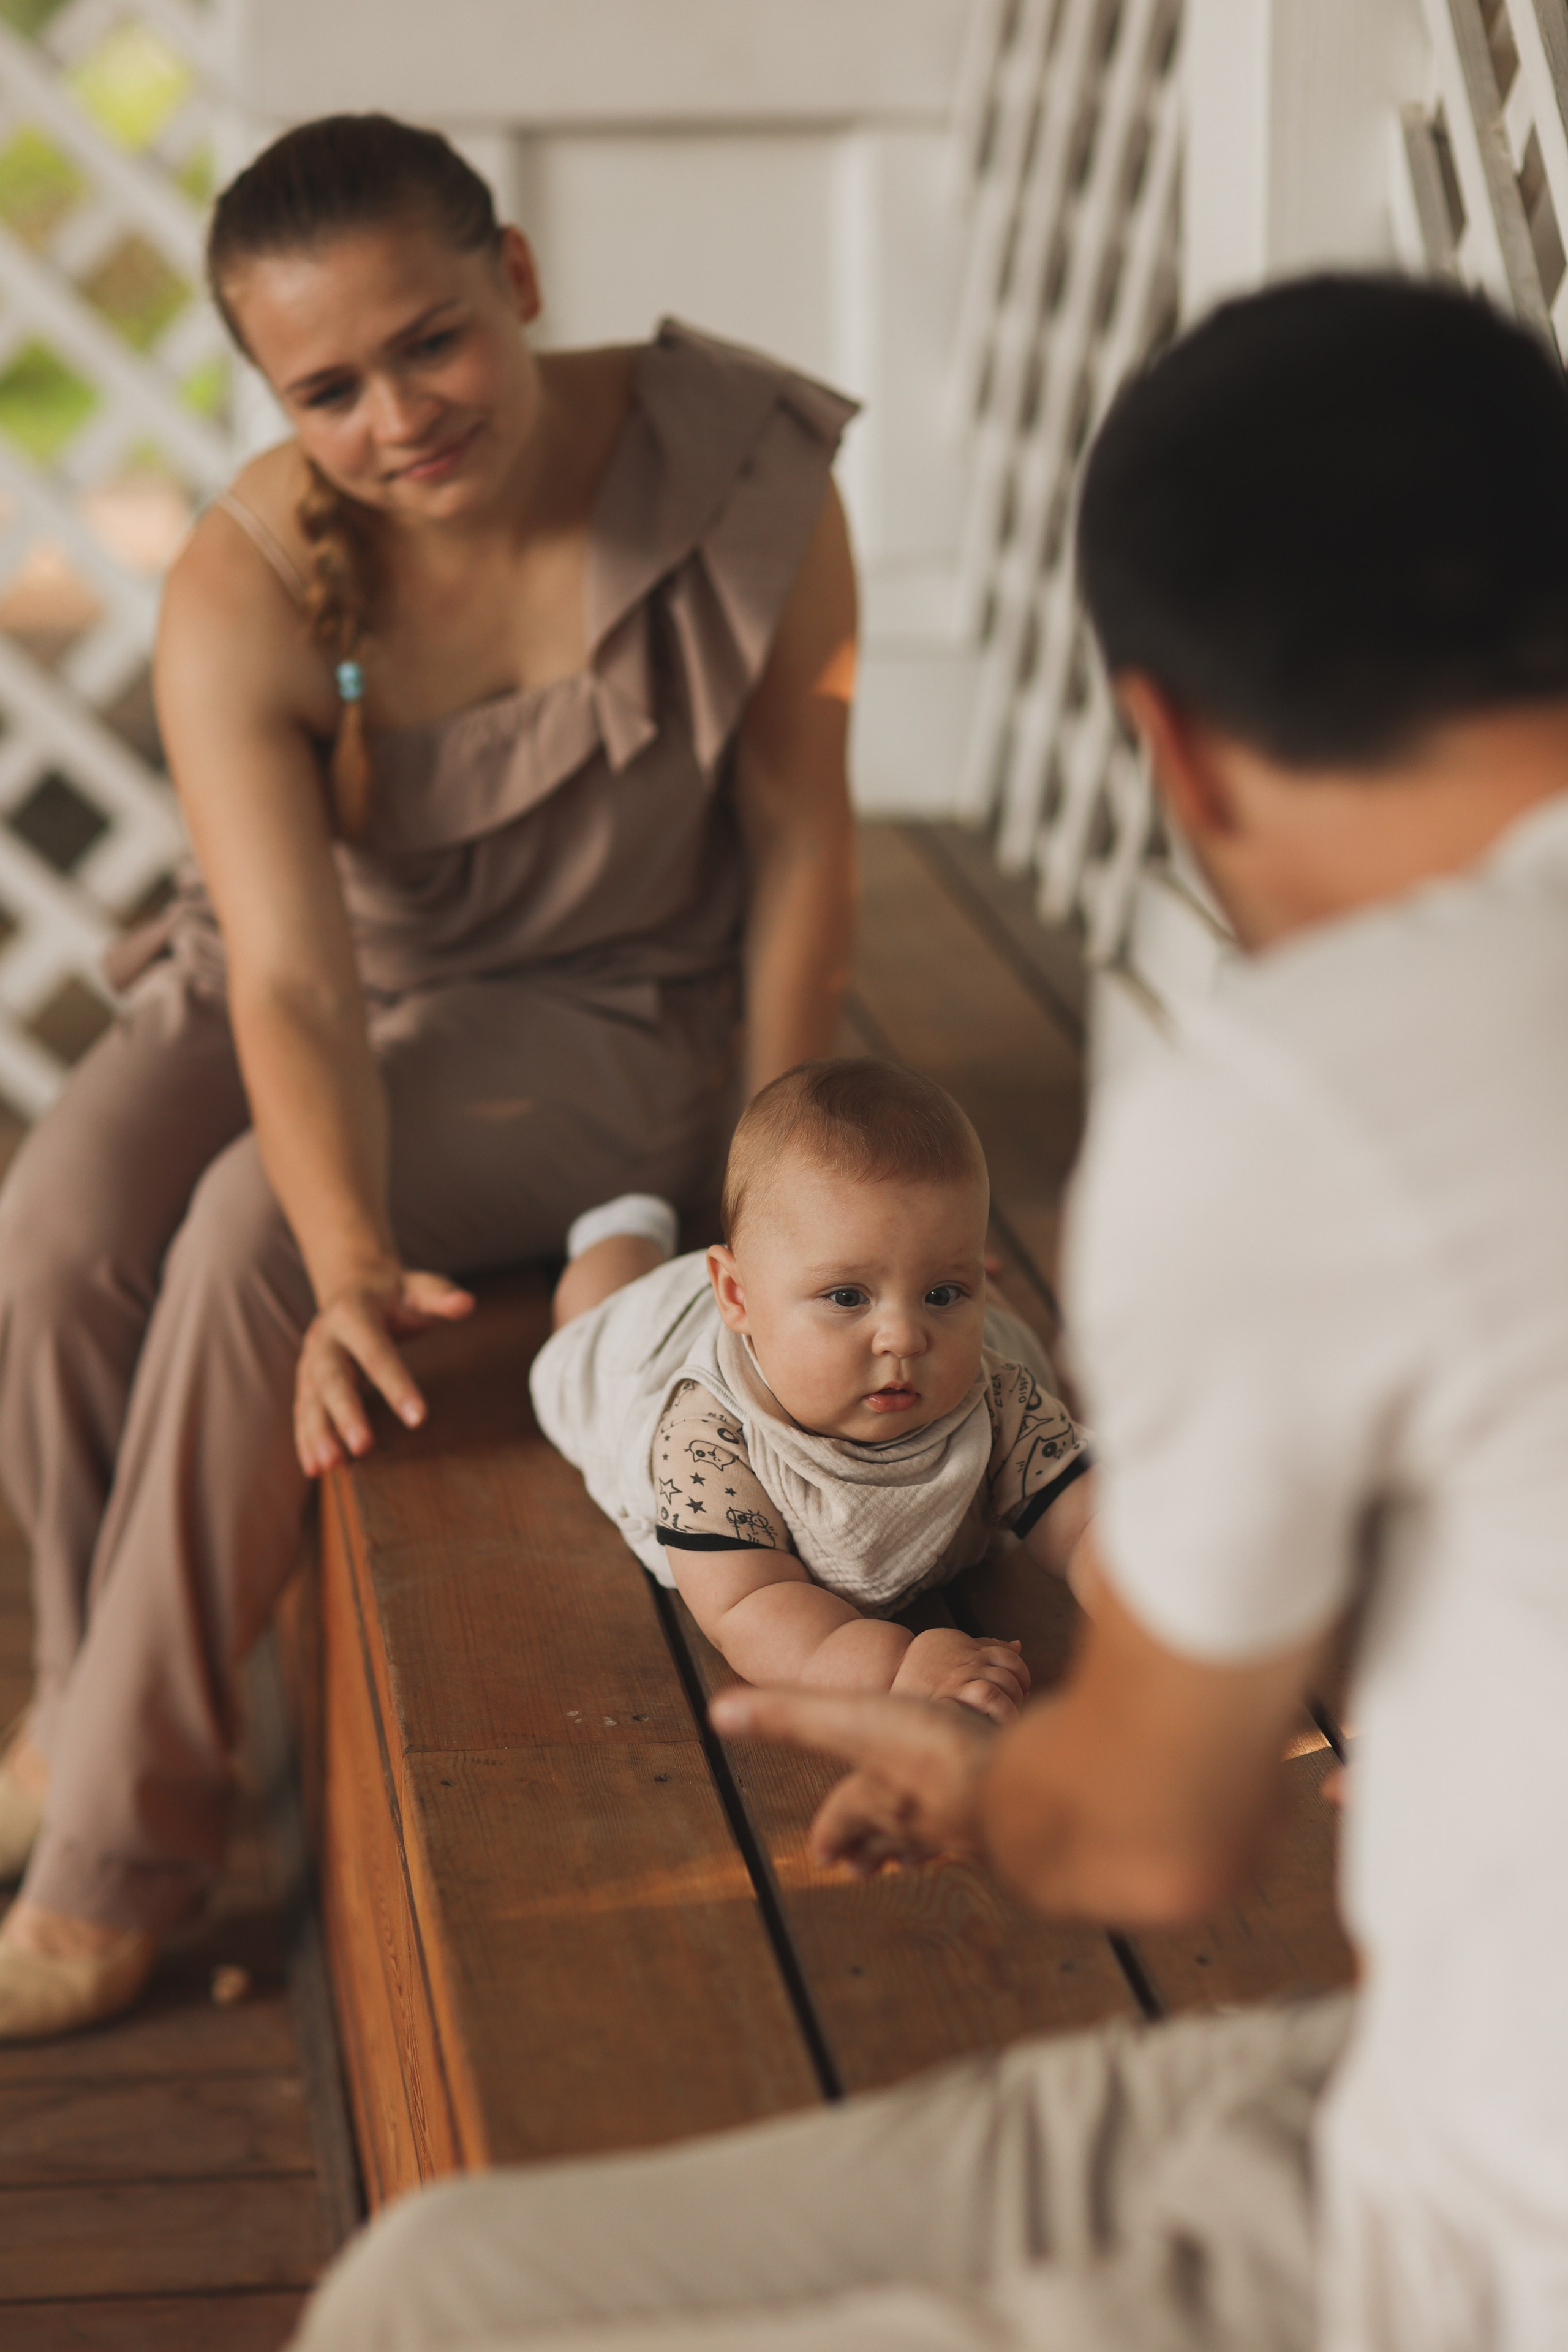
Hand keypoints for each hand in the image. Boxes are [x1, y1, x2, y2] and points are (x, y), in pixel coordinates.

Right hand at [294, 1267, 474, 1475]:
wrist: (353, 1289)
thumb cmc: (396, 1295)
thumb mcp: (418, 1288)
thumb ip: (439, 1296)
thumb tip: (466, 1302)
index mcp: (352, 1313)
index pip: (376, 1352)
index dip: (396, 1384)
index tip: (419, 1417)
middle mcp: (324, 1338)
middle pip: (333, 1378)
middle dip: (346, 1414)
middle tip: (363, 1447)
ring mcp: (310, 1361)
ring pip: (311, 1400)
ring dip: (318, 1433)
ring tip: (330, 1466)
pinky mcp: (307, 1381)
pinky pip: (304, 1412)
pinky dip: (307, 1440)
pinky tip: (315, 1468)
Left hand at [710, 1685, 995, 1875]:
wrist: (1019, 1789)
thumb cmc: (930, 1751)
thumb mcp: (848, 1720)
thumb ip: (786, 1715)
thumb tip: (715, 1712)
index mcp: (876, 1798)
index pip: (844, 1817)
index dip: (831, 1831)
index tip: (821, 1855)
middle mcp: (917, 1820)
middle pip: (887, 1839)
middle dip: (871, 1851)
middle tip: (856, 1870)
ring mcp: (965, 1827)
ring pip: (933, 1841)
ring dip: (915, 1849)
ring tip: (910, 1857)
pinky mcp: (1009, 1821)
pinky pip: (979, 1832)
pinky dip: (968, 1833)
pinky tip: (981, 1829)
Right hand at [892, 1626, 1029, 1723]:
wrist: (887, 1671)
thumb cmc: (926, 1664)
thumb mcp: (954, 1645)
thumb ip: (985, 1645)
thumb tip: (1019, 1644)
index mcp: (971, 1650)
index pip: (1011, 1658)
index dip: (1023, 1676)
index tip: (1022, 1691)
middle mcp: (968, 1663)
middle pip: (1009, 1676)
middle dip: (1019, 1696)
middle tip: (1016, 1711)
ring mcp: (958, 1680)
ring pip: (999, 1690)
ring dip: (1011, 1709)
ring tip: (1008, 1723)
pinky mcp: (948, 1698)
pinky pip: (986, 1700)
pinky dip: (999, 1714)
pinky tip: (997, 1727)